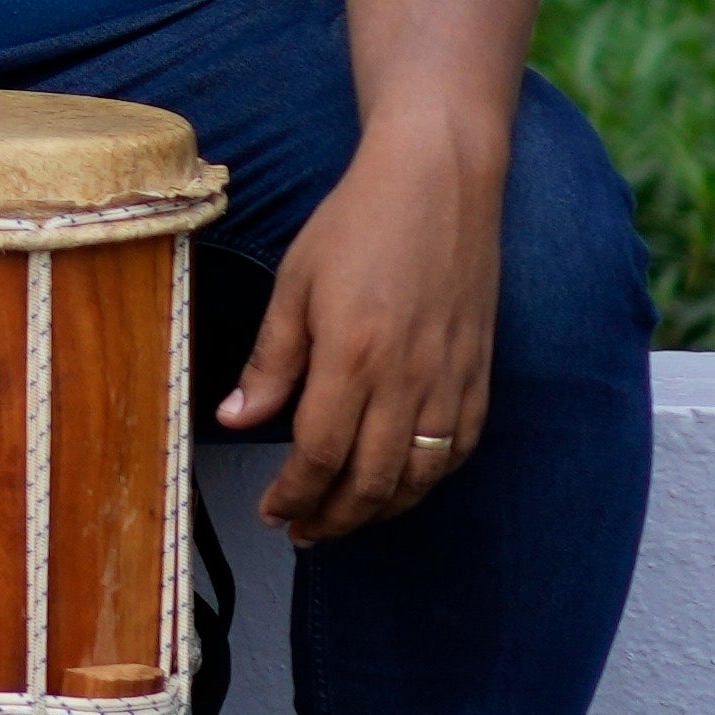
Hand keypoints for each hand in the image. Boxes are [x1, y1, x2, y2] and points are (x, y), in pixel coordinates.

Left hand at [217, 127, 501, 544]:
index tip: (273, 513)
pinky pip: (457, 451)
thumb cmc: (359, 224)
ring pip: (418, 477)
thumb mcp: (295, 284)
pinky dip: (426, 481)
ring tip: (343, 519)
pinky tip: (400, 485)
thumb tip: (234, 420)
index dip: (294, 495)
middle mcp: (408, 381)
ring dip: (378, 510)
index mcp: (353, 358)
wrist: (440, 182)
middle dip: (333, 518)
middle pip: (371, 482)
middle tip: (302, 532)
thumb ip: (271, 362)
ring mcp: (451, 381)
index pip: (319, 456)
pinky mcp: (480, 375)